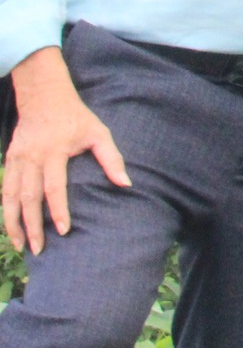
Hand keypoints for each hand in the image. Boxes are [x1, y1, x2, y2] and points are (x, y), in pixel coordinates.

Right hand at [3, 47, 130, 255]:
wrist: (44, 98)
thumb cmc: (77, 118)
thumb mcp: (99, 133)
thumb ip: (112, 158)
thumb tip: (126, 184)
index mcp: (55, 151)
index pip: (54, 187)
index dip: (58, 210)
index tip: (63, 231)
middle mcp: (32, 157)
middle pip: (28, 197)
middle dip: (32, 226)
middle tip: (39, 249)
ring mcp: (17, 159)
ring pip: (10, 197)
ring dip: (12, 223)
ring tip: (20, 245)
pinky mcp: (9, 159)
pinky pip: (4, 189)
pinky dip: (5, 209)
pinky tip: (10, 225)